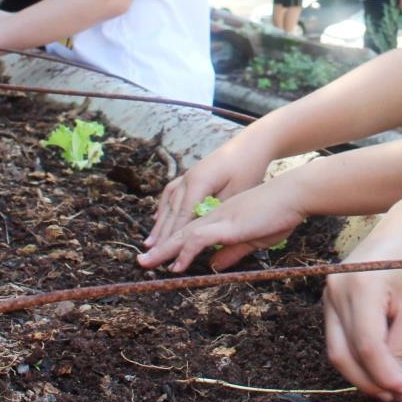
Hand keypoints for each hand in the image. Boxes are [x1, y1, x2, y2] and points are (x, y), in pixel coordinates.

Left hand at [139, 173, 306, 271]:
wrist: (293, 194)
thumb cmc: (279, 214)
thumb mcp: (254, 239)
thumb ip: (233, 251)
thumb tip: (214, 264)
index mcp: (221, 218)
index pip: (191, 232)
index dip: (174, 246)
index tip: (160, 259)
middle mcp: (215, 215)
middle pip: (181, 232)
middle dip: (160, 248)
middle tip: (141, 261)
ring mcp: (219, 218)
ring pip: (183, 235)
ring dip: (164, 250)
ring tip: (147, 264)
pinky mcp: (227, 224)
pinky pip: (199, 239)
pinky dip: (185, 252)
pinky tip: (175, 265)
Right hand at [147, 135, 278, 248]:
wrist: (252, 144)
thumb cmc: (248, 169)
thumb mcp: (236, 193)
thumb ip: (216, 212)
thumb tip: (201, 232)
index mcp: (199, 183)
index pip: (182, 216)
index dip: (173, 238)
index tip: (165, 256)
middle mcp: (188, 178)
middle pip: (172, 212)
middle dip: (161, 236)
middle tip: (149, 256)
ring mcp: (188, 175)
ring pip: (169, 203)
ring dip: (159, 224)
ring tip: (150, 243)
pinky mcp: (191, 174)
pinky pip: (171, 193)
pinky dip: (164, 207)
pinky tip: (158, 218)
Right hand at [321, 219, 401, 401]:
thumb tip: (400, 390)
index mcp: (360, 287)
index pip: (368, 347)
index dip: (388, 377)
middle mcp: (335, 291)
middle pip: (346, 354)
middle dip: (373, 383)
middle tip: (401, 400)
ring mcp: (327, 295)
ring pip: (337, 351)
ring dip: (363, 376)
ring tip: (391, 390)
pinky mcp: (329, 299)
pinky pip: (338, 339)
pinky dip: (357, 359)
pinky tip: (378, 369)